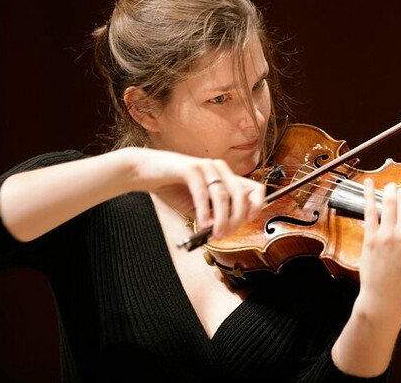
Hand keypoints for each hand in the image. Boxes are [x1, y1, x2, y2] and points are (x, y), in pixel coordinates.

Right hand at [127, 148, 264, 236]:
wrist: (143, 172)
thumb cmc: (172, 188)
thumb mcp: (199, 206)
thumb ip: (213, 215)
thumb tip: (227, 230)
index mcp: (225, 176)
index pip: (254, 188)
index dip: (257, 205)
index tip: (249, 220)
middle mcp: (219, 168)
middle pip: (241, 194)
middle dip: (236, 218)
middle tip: (225, 234)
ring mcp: (205, 166)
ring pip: (222, 195)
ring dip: (221, 218)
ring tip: (215, 234)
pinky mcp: (190, 168)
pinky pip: (202, 192)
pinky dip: (204, 211)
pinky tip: (202, 224)